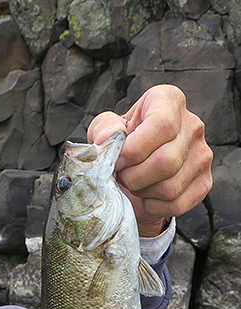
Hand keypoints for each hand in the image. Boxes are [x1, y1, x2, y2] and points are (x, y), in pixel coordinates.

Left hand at [87, 84, 212, 236]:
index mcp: (169, 102)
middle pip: (166, 161)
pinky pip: (177, 204)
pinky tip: (145, 195)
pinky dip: (153, 206)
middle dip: (133, 177)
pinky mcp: (204, 182)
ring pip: (170, 186)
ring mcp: (202, 155)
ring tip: (132, 183)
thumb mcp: (105, 130)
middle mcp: (192, 125)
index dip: (135, 149)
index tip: (117, 160)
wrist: (134, 171)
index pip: (162, 124)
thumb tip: (108, 138)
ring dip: (142, 192)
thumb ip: (103, 129)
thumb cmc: (122, 145)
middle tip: (120, 176)